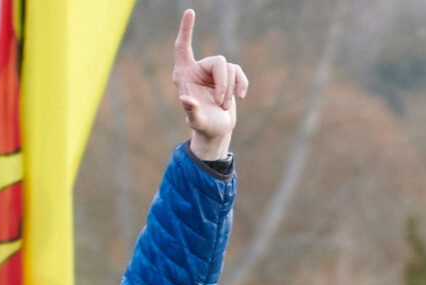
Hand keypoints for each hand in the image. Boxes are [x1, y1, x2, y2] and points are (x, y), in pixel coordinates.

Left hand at [173, 8, 247, 160]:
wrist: (216, 131)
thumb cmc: (203, 126)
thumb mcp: (197, 121)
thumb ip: (191, 111)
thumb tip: (185, 100)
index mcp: (184, 74)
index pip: (183, 46)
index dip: (187, 29)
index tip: (190, 11)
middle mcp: (198, 69)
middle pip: (218, 62)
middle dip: (224, 84)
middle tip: (222, 103)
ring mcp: (213, 72)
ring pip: (230, 68)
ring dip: (231, 89)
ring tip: (225, 106)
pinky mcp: (227, 77)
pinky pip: (238, 72)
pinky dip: (242, 84)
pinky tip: (241, 97)